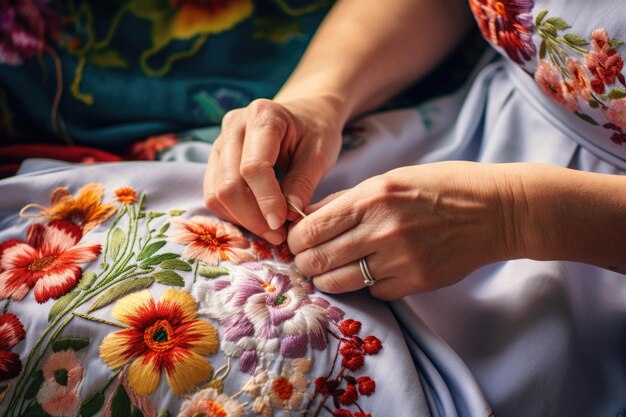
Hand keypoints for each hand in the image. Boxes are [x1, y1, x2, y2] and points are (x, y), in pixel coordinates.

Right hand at [204, 96, 342, 243]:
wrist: (306, 116)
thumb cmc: (316, 132)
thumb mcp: (320, 154)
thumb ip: (303, 183)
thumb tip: (287, 216)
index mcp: (263, 116)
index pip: (253, 167)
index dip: (266, 201)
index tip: (282, 224)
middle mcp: (234, 125)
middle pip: (229, 184)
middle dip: (252, 217)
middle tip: (278, 235)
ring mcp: (220, 142)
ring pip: (216, 193)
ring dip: (242, 219)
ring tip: (271, 229)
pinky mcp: (216, 160)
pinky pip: (214, 195)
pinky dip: (234, 213)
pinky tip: (258, 218)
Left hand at [287, 161, 520, 299]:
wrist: (495, 211)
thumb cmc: (441, 187)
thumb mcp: (390, 179)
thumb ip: (346, 200)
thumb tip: (307, 217)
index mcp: (371, 198)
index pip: (310, 229)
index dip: (295, 239)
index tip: (296, 240)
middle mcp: (380, 231)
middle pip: (317, 260)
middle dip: (304, 262)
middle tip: (307, 259)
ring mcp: (398, 261)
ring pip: (339, 283)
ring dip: (327, 278)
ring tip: (331, 269)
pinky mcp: (413, 283)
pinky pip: (372, 292)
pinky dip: (365, 285)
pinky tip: (371, 271)